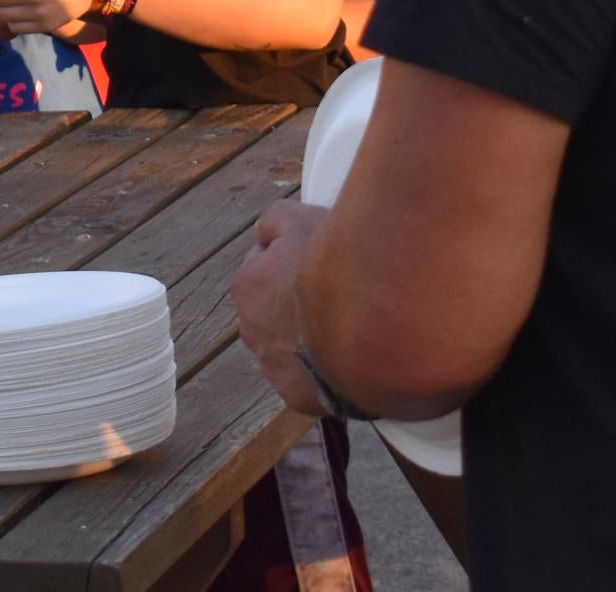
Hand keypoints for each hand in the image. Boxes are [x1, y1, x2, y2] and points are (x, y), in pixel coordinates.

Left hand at [231, 201, 333, 411]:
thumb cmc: (332, 268)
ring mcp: (273, 368)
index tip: (320, 258)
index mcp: (247, 286)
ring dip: (312, 336)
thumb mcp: (300, 219)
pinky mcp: (299, 397)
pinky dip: (325, 368)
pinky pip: (311, 378)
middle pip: (276, 308)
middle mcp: (251, 330)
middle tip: (338, 291)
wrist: (369, 330)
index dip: (293, 258)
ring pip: (292, 345)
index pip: (264, 265)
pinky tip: (350, 355)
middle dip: (298, 300)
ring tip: (350, 325)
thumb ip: (275, 221)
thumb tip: (267, 234)